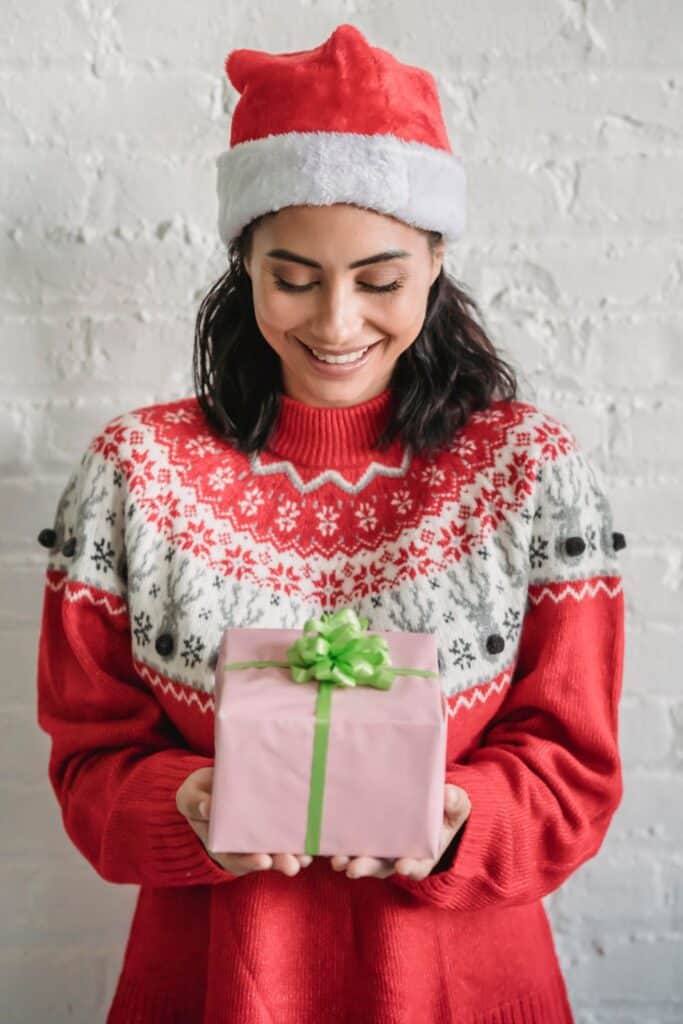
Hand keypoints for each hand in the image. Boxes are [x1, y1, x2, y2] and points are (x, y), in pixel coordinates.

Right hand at [176, 766, 313, 876]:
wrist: (216, 783)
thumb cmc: (201, 793)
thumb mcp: (190, 796)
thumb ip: (196, 802)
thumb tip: (207, 807)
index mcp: (222, 844)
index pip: (235, 858)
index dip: (249, 861)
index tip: (263, 860)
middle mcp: (244, 846)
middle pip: (263, 858)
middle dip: (279, 862)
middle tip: (292, 865)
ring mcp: (261, 838)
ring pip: (279, 851)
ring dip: (294, 855)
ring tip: (306, 857)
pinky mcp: (276, 825)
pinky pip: (289, 835)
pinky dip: (301, 840)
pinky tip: (314, 840)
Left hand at [330, 783, 470, 880]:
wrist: (430, 805)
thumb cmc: (445, 809)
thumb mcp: (455, 806)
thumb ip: (454, 803)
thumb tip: (449, 795)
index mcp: (423, 854)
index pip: (417, 866)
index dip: (410, 868)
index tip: (402, 867)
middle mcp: (398, 856)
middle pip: (382, 867)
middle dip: (367, 867)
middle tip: (353, 868)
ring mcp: (380, 849)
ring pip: (363, 859)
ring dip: (349, 861)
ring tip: (337, 860)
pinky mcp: (364, 837)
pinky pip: (350, 844)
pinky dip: (339, 845)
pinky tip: (326, 841)